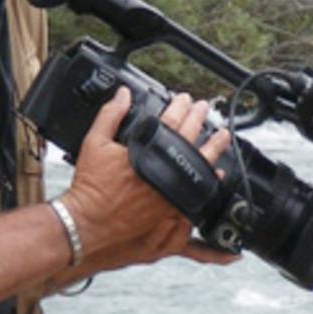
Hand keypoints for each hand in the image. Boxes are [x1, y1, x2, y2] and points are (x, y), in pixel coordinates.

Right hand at [60, 89, 237, 270]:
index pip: (170, 120)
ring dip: (213, 147)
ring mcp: (170, 188)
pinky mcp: (172, 206)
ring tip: (222, 137)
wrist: (90, 219)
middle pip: (189, 138)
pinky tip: (217, 173)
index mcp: (147, 148)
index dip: (180, 106)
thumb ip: (111, 114)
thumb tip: (123, 94)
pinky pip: (197, 191)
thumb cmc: (92, 184)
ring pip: (200, 163)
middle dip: (199, 119)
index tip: (185, 99)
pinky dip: (209, 179)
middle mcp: (163, 168)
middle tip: (204, 109)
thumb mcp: (95, 142)